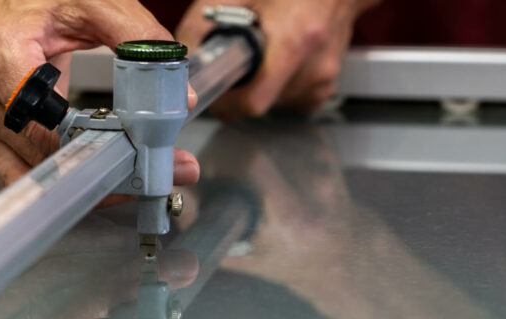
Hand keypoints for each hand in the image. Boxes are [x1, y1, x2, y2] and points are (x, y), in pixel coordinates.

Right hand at [0, 0, 199, 185]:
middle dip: (98, 168)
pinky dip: (59, 180)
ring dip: (83, 180)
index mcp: (2, 58)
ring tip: (128, 178)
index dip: (87, 147)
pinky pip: (19, 172)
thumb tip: (177, 92)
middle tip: (145, 172)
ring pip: (33, 172)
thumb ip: (138, 40)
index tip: (128, 155)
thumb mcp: (93, 3)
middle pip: (43, 155)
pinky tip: (93, 179)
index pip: (43, 125)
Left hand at [176, 0, 378, 117]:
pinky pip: (289, 101)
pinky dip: (277, 87)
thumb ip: (202, 27)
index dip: (227, 102)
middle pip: (260, 103)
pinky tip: (279, 62)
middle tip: (237, 61)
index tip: (215, 91)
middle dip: (241, 88)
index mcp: (295, 40)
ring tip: (263, 53)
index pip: (253, 101)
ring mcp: (322, 80)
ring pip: (273, 105)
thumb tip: (180, 59)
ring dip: (260, 86)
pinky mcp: (326, 88)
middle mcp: (313, 67)